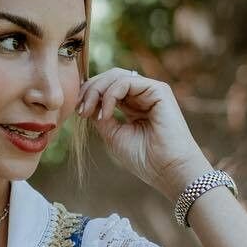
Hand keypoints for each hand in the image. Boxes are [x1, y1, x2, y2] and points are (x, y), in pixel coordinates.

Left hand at [75, 70, 211, 200]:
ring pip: (116, 76)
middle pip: (109, 78)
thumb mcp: (113, 136)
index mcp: (133, 106)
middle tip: (80, 110)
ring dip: (97, 91)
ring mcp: (151, 91)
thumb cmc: (145, 159)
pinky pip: (126, 82)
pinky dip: (110, 95)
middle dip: (90, 90)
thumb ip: (101, 116)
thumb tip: (86, 101)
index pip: (107, 88)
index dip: (89, 94)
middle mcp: (142, 95)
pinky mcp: (158, 90)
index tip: (78, 112)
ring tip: (89, 112)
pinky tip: (106, 114)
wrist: (168, 170)